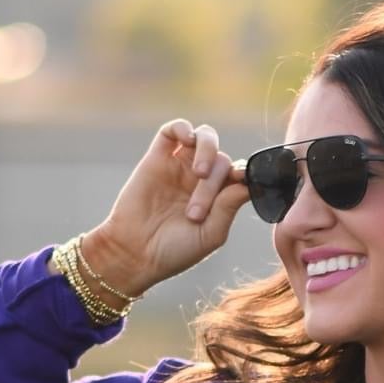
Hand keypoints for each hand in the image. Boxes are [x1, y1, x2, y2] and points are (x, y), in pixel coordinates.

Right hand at [86, 116, 251, 297]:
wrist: (135, 253)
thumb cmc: (174, 251)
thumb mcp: (210, 235)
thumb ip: (228, 207)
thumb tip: (248, 183)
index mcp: (218, 198)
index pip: (238, 175)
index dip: (244, 173)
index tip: (242, 178)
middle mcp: (202, 179)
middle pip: (222, 161)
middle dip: (213, 185)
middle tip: (195, 212)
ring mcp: (180, 166)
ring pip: (205, 138)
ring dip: (208, 150)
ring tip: (199, 173)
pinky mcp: (157, 158)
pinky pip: (173, 130)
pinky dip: (183, 128)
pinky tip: (187, 140)